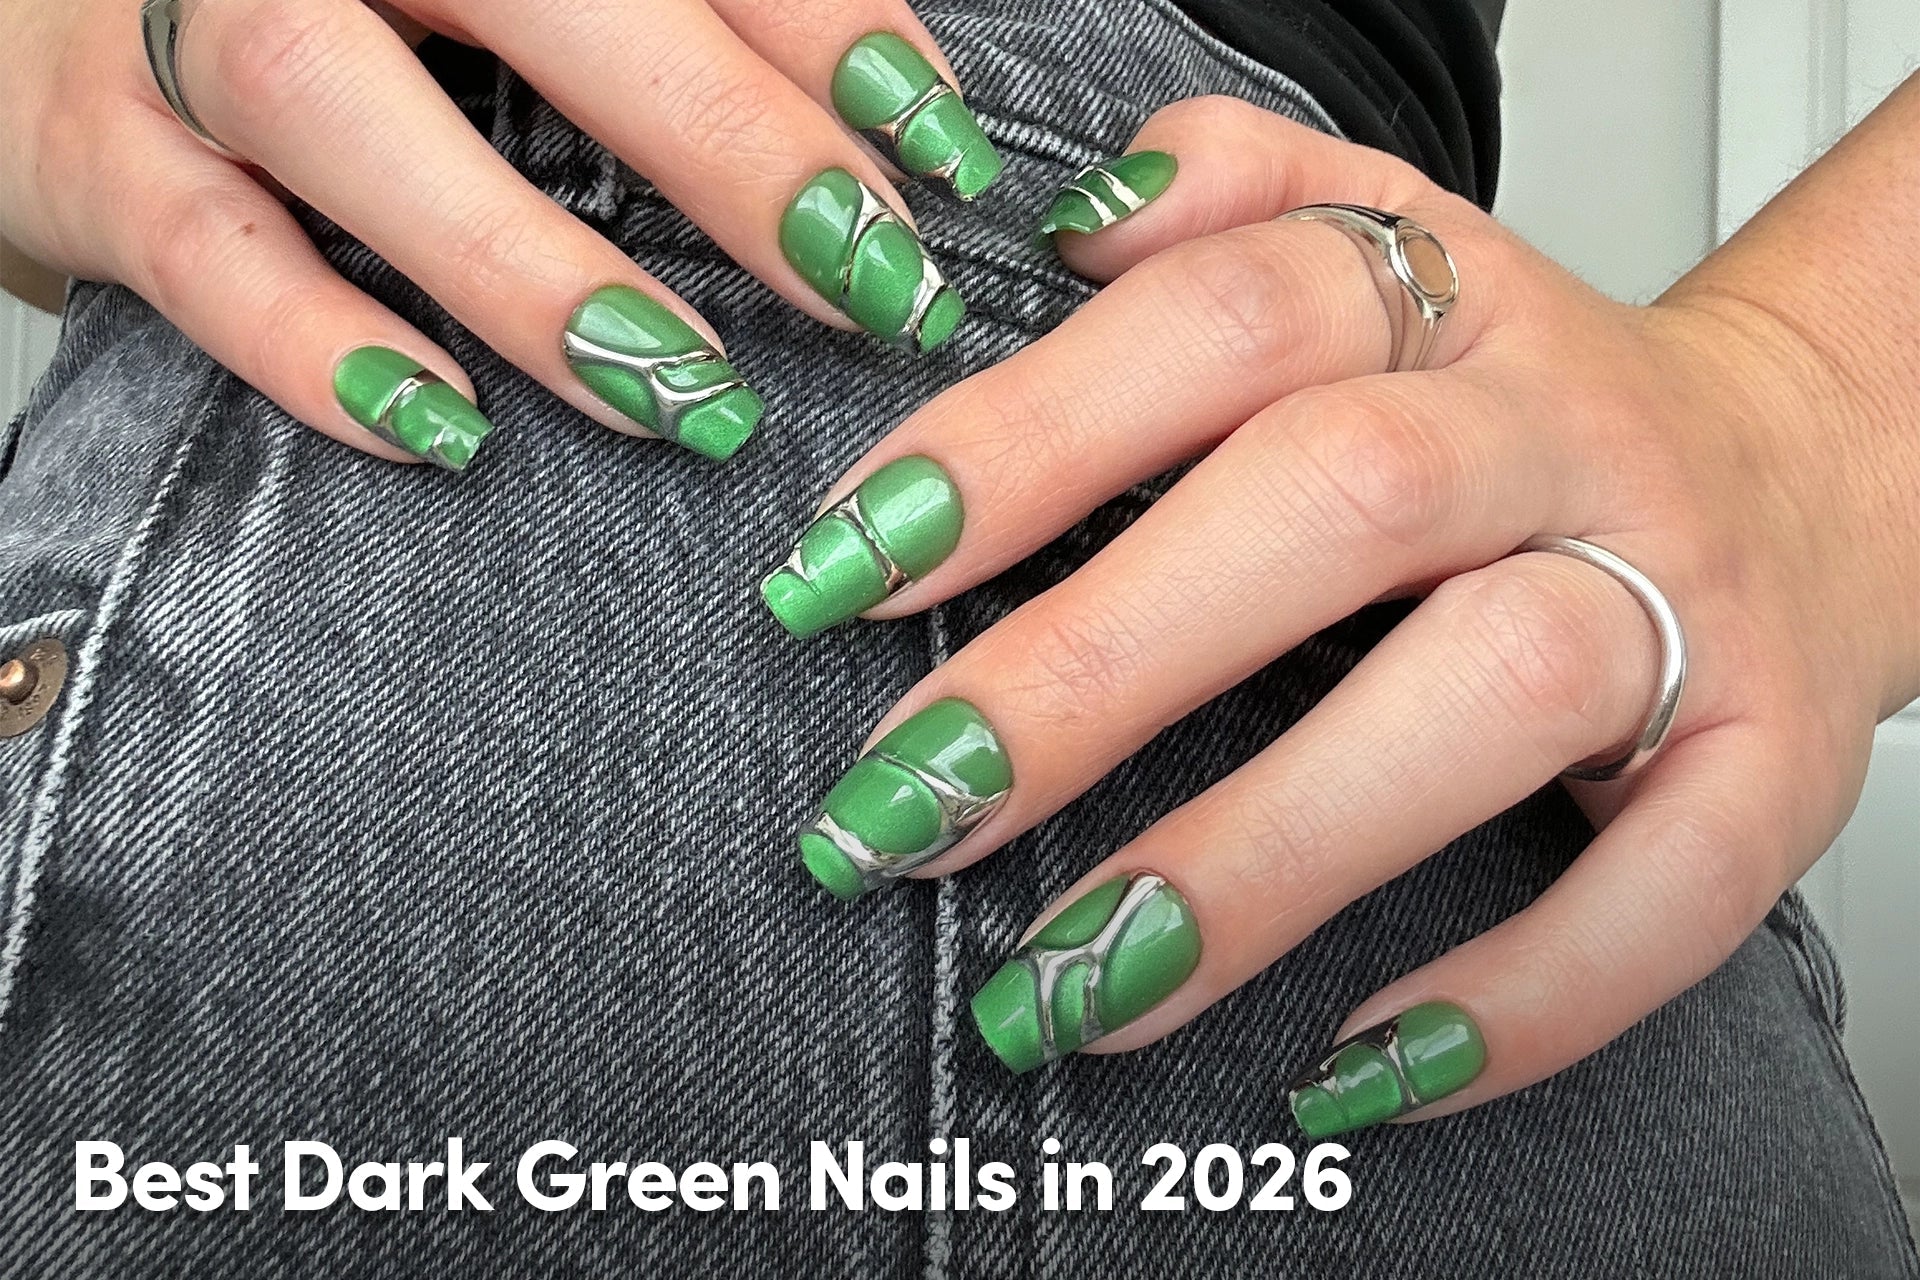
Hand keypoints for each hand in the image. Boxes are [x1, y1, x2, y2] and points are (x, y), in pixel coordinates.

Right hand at [0, 0, 998, 467]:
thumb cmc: (341, 3)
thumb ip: (658, 29)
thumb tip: (881, 115)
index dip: (818, 29)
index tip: (937, 148)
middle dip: (721, 135)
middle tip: (868, 276)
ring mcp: (173, 21)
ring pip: (334, 101)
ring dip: (525, 258)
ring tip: (679, 387)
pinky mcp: (87, 154)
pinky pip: (196, 250)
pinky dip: (316, 343)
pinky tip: (441, 427)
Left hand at [764, 90, 1919, 1134]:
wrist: (1810, 473)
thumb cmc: (1527, 407)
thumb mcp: (1397, 248)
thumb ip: (1232, 205)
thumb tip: (1069, 219)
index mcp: (1445, 298)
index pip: (1222, 320)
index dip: (1025, 439)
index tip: (843, 573)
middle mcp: (1563, 429)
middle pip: (1340, 502)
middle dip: (1095, 666)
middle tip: (903, 808)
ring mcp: (1683, 593)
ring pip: (1497, 691)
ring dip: (1266, 848)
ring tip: (1075, 977)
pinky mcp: (1769, 760)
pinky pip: (1677, 882)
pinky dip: (1523, 995)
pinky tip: (1353, 1073)